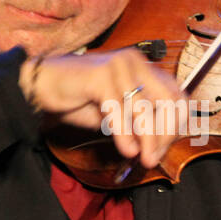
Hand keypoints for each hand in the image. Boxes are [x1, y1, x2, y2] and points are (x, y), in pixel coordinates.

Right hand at [21, 49, 184, 167]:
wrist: (42, 88)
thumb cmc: (80, 100)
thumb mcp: (118, 114)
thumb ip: (140, 123)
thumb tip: (160, 147)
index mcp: (145, 68)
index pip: (178, 96)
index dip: (176, 126)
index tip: (164, 148)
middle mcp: (136, 62)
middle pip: (170, 100)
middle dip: (165, 134)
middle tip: (153, 156)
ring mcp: (119, 66)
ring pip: (145, 108)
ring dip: (147, 138)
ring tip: (142, 157)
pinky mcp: (100, 75)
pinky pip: (119, 110)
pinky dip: (125, 133)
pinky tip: (126, 149)